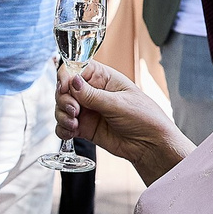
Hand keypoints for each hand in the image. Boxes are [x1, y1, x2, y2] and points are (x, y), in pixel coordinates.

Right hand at [56, 61, 172, 160]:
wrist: (150, 145)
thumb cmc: (143, 117)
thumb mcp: (118, 104)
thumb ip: (93, 95)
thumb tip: (72, 81)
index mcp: (103, 78)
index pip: (76, 68)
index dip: (66, 76)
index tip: (64, 87)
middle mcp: (92, 92)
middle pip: (65, 88)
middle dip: (63, 99)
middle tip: (74, 110)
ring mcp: (87, 110)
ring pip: (62, 107)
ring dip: (62, 115)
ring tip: (74, 124)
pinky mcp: (84, 128)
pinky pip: (65, 126)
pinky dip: (63, 129)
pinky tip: (71, 132)